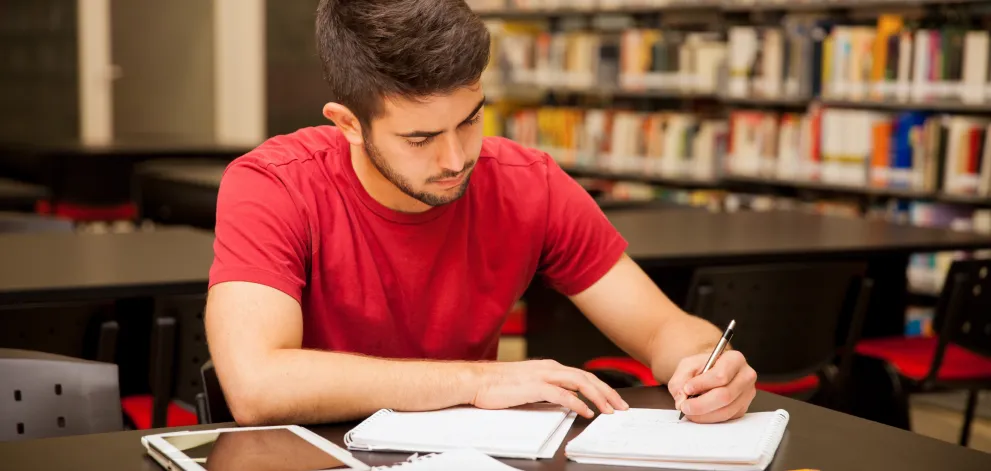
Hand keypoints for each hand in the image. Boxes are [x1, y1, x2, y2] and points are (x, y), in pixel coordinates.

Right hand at [470, 360, 629, 418]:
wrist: (476, 380)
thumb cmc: (497, 385)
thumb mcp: (527, 385)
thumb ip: (546, 390)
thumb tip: (564, 402)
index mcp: (548, 367)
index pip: (582, 375)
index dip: (600, 387)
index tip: (612, 399)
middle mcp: (549, 368)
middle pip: (587, 377)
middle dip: (607, 392)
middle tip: (621, 406)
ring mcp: (542, 376)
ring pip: (580, 383)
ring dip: (598, 397)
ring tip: (609, 410)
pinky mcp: (534, 387)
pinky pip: (563, 395)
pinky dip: (578, 403)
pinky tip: (586, 412)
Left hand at [667, 350, 756, 423]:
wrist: (711, 371)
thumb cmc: (702, 366)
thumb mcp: (688, 365)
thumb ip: (681, 380)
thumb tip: (681, 399)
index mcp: (735, 359)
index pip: (721, 376)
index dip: (702, 384)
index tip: (687, 389)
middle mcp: (745, 377)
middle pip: (725, 396)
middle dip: (701, 404)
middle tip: (684, 406)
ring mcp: (746, 394)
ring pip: (726, 410)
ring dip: (703, 414)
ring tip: (688, 411)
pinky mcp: (743, 408)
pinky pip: (726, 418)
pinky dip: (709, 418)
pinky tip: (698, 414)